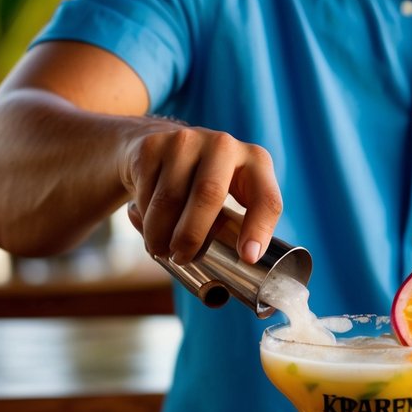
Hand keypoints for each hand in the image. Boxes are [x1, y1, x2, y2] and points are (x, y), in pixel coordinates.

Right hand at [120, 120, 281, 264]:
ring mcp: (187, 141)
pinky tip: (149, 226)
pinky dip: (145, 218)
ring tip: (161, 249)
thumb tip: (228, 270)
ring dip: (162, 233)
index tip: (248, 257)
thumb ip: (234, 225)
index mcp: (256, 162)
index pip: (266, 198)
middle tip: (182, 258)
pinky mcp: (154, 145)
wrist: (163, 143)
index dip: (259, 229)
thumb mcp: (231, 196)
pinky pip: (147, 191)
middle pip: (209, 194)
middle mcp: (224, 145)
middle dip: (192, 235)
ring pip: (171, 197)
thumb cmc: (204, 183)